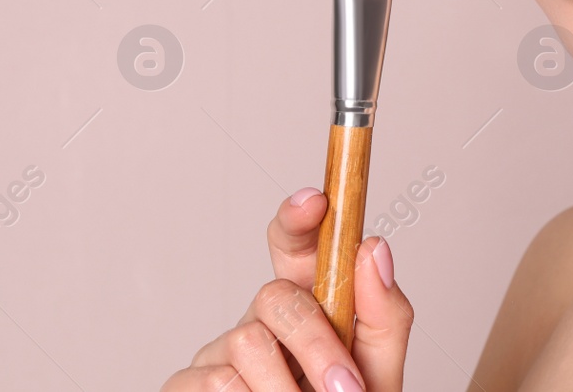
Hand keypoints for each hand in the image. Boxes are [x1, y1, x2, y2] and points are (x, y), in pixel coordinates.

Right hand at [161, 186, 413, 390]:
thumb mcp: (379, 373)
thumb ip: (385, 318)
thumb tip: (375, 249)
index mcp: (310, 305)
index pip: (296, 245)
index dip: (299, 217)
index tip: (316, 200)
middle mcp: (260, 321)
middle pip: (275, 296)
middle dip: (317, 345)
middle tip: (346, 391)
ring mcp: (220, 354)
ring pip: (246, 344)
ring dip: (286, 390)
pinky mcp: (187, 386)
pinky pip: (214, 384)